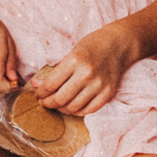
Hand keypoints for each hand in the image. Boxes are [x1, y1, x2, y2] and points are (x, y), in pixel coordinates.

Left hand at [26, 24, 140, 118]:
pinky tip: (71, 106)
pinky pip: (88, 110)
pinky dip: (77, 111)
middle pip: (60, 99)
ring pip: (73, 108)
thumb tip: (36, 84)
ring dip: (61, 109)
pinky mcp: (108, 93)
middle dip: (47, 103)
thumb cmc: (92, 45)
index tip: (37, 93)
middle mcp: (87, 74)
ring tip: (57, 104)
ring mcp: (99, 85)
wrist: (119, 44)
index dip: (40, 92)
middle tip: (43, 102)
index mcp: (74, 61)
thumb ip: (56, 70)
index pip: (50, 85)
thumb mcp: (72, 52)